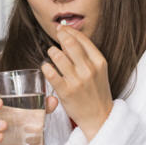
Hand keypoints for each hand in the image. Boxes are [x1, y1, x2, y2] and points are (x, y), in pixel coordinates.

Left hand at [41, 24, 112, 141]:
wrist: (99, 116)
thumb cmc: (96, 92)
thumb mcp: (99, 70)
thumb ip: (87, 55)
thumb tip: (70, 36)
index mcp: (99, 62)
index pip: (82, 39)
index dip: (69, 30)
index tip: (62, 28)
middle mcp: (89, 70)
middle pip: (70, 43)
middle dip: (60, 35)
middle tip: (55, 33)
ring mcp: (77, 81)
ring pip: (58, 56)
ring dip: (52, 51)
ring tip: (52, 53)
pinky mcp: (66, 92)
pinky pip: (51, 74)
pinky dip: (46, 67)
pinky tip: (46, 67)